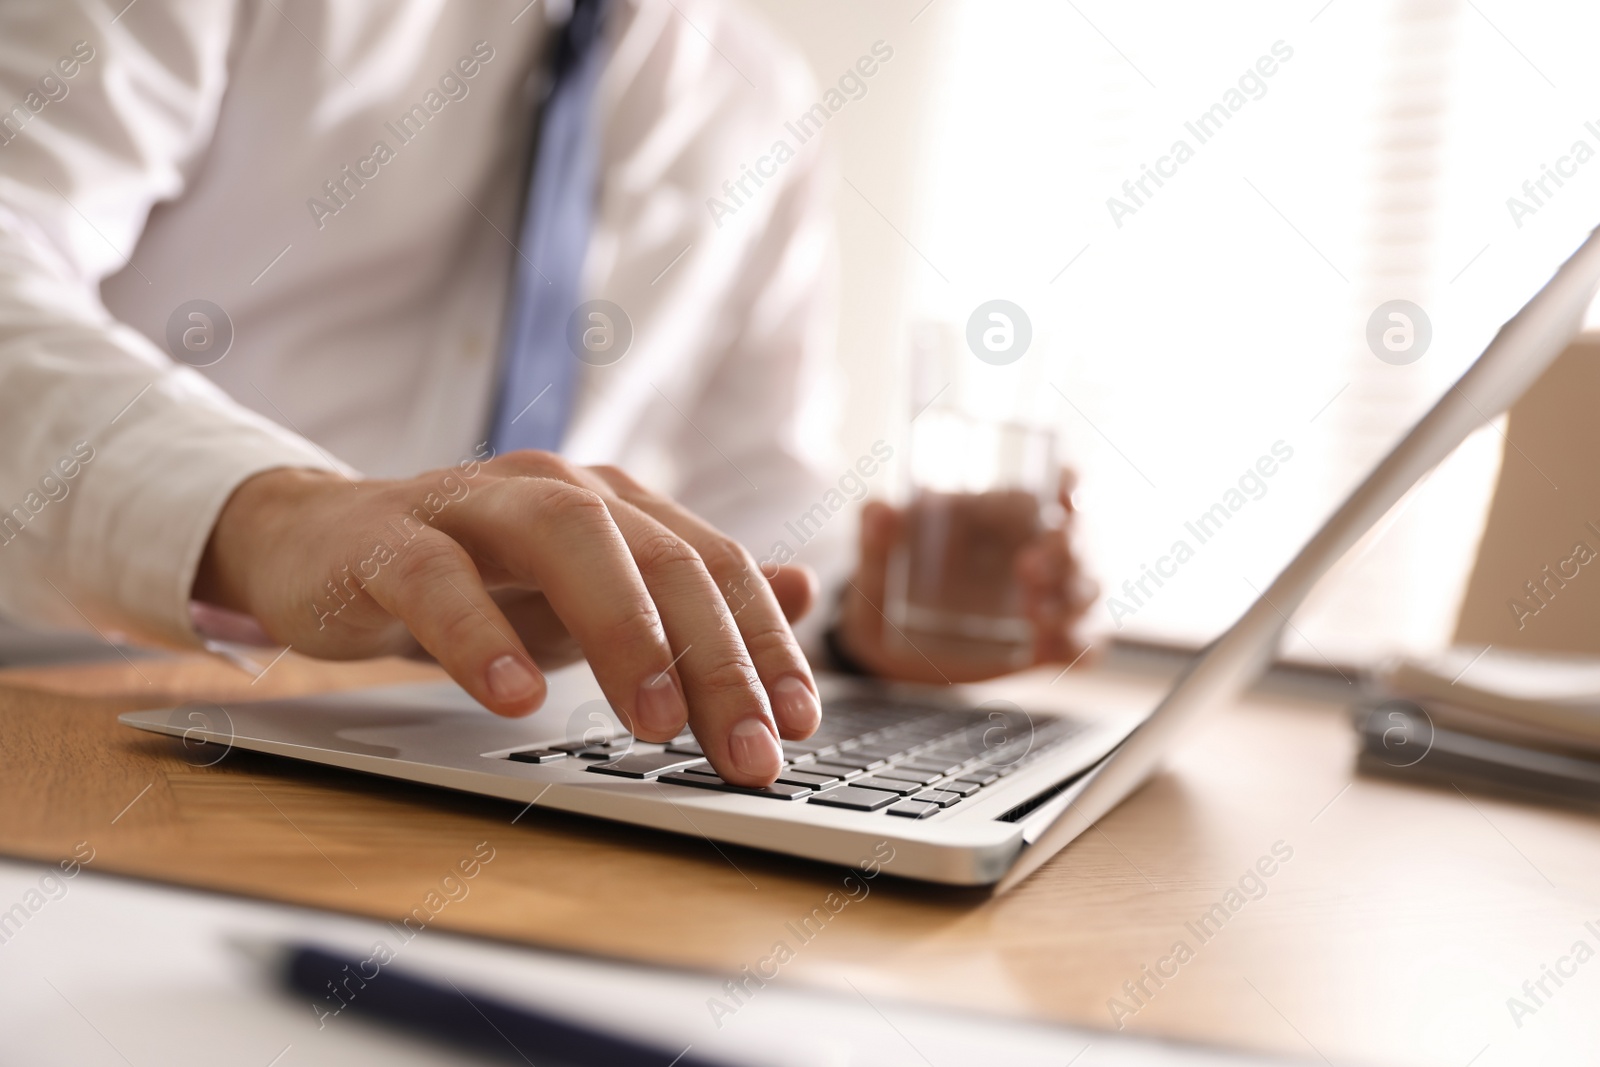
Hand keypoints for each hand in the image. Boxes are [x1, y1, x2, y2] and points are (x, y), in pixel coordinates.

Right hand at [193, 452, 821, 785]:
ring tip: (655, 720)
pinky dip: (481, 636)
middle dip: (716, 656)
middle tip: (747, 747)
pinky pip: (439, 579)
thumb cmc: (475, 580)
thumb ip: (688, 596)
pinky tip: (514, 697)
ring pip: (567, 544)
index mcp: (616, 506)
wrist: (321, 547)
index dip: (763, 642)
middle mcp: (558, 490)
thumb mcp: (592, 598)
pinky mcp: (389, 539)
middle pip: (660, 558)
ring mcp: (473, 506)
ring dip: (622, 631)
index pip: (713, 566)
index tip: (798, 724)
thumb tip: (798, 588)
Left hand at [834, 471, 1096, 683]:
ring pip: (1088, 592)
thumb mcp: (879, 552)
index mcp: (1008, 509)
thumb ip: (876, 530)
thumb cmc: (893, 573)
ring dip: (1070, 601)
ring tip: (1033, 617)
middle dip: (1065, 554)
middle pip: (1079, 541)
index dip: (1073, 485)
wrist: (889, 637)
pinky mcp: (1047, 642)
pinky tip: (1043, 650)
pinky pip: (1083, 645)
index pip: (1061, 483)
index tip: (1065, 496)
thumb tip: (880, 511)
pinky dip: (1075, 647)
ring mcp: (1047, 597)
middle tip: (1028, 571)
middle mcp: (1039, 549)